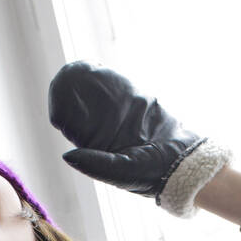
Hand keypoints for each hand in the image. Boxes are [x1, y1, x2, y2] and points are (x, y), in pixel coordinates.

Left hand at [48, 61, 230, 215]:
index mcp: (102, 151)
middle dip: (76, 93)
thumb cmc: (150, 173)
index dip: (65, 112)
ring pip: (104, 98)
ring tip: (77, 67)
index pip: (76, 128)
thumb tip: (66, 155)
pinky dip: (111, 80)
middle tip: (64, 75)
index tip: (57, 95)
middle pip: (87, 110)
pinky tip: (98, 67)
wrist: (182, 162)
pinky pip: (123, 90)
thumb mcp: (119, 170)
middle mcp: (112, 134)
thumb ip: (94, 164)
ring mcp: (127, 118)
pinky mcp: (142, 107)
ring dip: (92, 83)